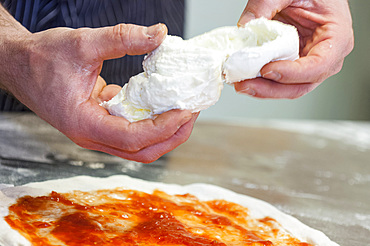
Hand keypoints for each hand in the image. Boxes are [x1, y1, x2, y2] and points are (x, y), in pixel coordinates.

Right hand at [0, 14, 195, 162]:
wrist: (19, 65)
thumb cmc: (42, 59)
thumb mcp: (83, 43)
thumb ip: (123, 37)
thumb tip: (159, 34)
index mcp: (85, 124)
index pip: (134, 138)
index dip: (165, 127)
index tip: (186, 110)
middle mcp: (91, 136)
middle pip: (142, 151)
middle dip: (173, 135)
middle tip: (193, 113)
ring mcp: (96, 133)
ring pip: (139, 146)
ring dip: (165, 131)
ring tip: (183, 110)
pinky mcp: (100, 124)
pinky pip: (132, 132)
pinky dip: (151, 122)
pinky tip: (162, 103)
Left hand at [235, 0, 353, 98]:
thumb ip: (266, 4)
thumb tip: (245, 26)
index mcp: (336, 37)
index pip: (319, 65)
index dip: (292, 73)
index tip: (267, 70)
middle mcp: (326, 56)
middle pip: (301, 85)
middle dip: (271, 89)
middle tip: (246, 84)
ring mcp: (309, 63)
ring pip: (288, 88)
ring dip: (263, 90)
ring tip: (241, 84)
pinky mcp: (293, 64)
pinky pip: (279, 81)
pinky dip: (261, 83)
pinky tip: (246, 79)